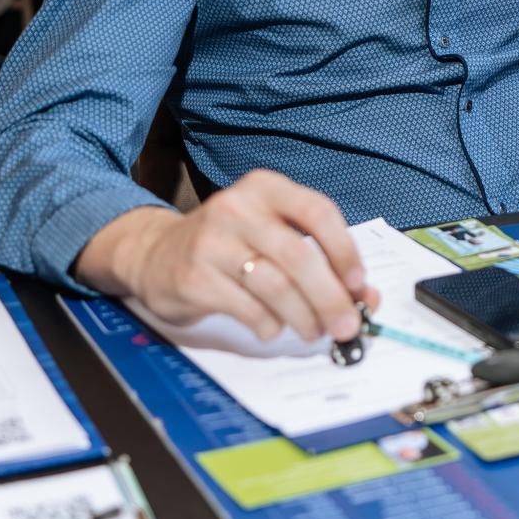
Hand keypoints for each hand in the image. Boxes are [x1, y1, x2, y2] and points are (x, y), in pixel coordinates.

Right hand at [95, 170, 379, 341]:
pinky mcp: (195, 277)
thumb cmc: (227, 244)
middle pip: (299, 256)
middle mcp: (238, 208)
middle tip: (346, 324)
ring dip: (304, 316)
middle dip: (330, 297)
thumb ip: (318, 259)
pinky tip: (274, 327)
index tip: (358, 284)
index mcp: (266, 188)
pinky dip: (270, 324)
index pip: (318, 212)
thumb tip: (364, 297)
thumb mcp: (270, 234)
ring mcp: (213, 241)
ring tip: (314, 330)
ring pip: (275, 286)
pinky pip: (248, 308)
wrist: (154, 253)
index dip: (345, 251)